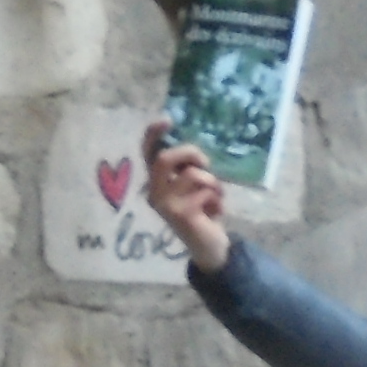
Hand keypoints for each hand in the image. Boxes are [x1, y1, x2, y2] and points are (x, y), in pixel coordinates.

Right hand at [143, 120, 231, 271]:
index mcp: (157, 183)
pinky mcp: (181, 215)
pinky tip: (216, 212)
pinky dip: (217, 198)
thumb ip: (189, 169)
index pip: (148, 155)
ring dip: (212, 182)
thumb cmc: (203, 212)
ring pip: (192, 174)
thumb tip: (195, 152)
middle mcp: (154, 193)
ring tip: (215, 196)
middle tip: (205, 164)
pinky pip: (205, 191)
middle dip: (190, 154)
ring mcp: (165, 205)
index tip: (166, 119)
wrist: (210, 247)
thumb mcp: (195, 186)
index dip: (153, 135)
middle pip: (164, 158)